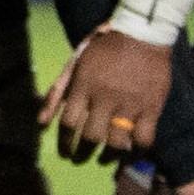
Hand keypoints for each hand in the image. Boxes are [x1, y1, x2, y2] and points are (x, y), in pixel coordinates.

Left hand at [43, 25, 172, 164]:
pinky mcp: (151, 107)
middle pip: (90, 136)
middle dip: (83, 153)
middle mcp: (104, 99)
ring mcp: (129, 104)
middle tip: (81, 159)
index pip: (67, 123)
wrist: (142, 34)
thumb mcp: (74, 65)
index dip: (64, 142)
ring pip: (116, 142)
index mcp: (83, 88)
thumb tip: (41, 122)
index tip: (65, 151)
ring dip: (108, 157)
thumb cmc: (103, 49)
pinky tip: (132, 155)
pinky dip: (138, 152)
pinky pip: (144, 138)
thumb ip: (57, 93)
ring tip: (105, 160)